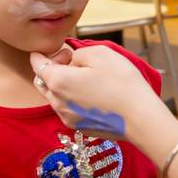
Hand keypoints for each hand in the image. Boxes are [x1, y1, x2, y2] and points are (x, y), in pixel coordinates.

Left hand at [30, 45, 177, 160]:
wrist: (140, 117)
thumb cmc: (122, 82)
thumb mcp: (100, 53)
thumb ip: (78, 52)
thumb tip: (72, 60)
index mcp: (58, 81)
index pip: (37, 64)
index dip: (43, 54)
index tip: (56, 49)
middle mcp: (57, 102)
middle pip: (43, 82)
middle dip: (51, 70)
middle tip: (71, 61)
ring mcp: (67, 117)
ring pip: (55, 97)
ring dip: (62, 85)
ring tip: (84, 77)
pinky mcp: (79, 127)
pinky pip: (68, 109)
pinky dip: (72, 99)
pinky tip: (91, 94)